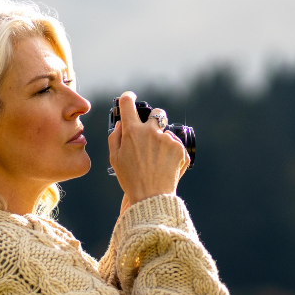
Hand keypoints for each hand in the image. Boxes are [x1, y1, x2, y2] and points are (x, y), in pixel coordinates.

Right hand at [108, 91, 189, 206]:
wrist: (151, 196)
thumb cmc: (130, 178)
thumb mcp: (115, 159)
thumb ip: (115, 137)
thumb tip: (121, 123)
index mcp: (132, 132)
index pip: (128, 104)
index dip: (128, 98)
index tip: (130, 98)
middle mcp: (151, 131)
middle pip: (157, 113)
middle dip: (156, 119)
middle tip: (153, 132)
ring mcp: (167, 139)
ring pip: (167, 133)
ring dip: (163, 141)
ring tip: (157, 161)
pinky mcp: (180, 149)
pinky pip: (176, 145)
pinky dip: (172, 153)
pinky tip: (166, 166)